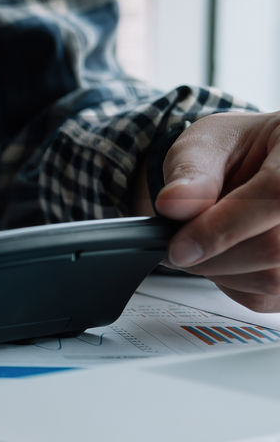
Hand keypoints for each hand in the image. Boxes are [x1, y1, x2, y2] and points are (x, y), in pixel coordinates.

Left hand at [145, 112, 279, 311]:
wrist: (252, 166)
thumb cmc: (236, 151)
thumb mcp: (206, 144)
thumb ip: (191, 172)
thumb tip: (174, 205)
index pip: (275, 195)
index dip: (223, 226)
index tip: (179, 245)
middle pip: (274, 248)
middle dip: (212, 255)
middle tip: (177, 246)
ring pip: (271, 278)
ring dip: (219, 271)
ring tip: (200, 243)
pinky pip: (265, 297)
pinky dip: (231, 283)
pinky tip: (222, 256)